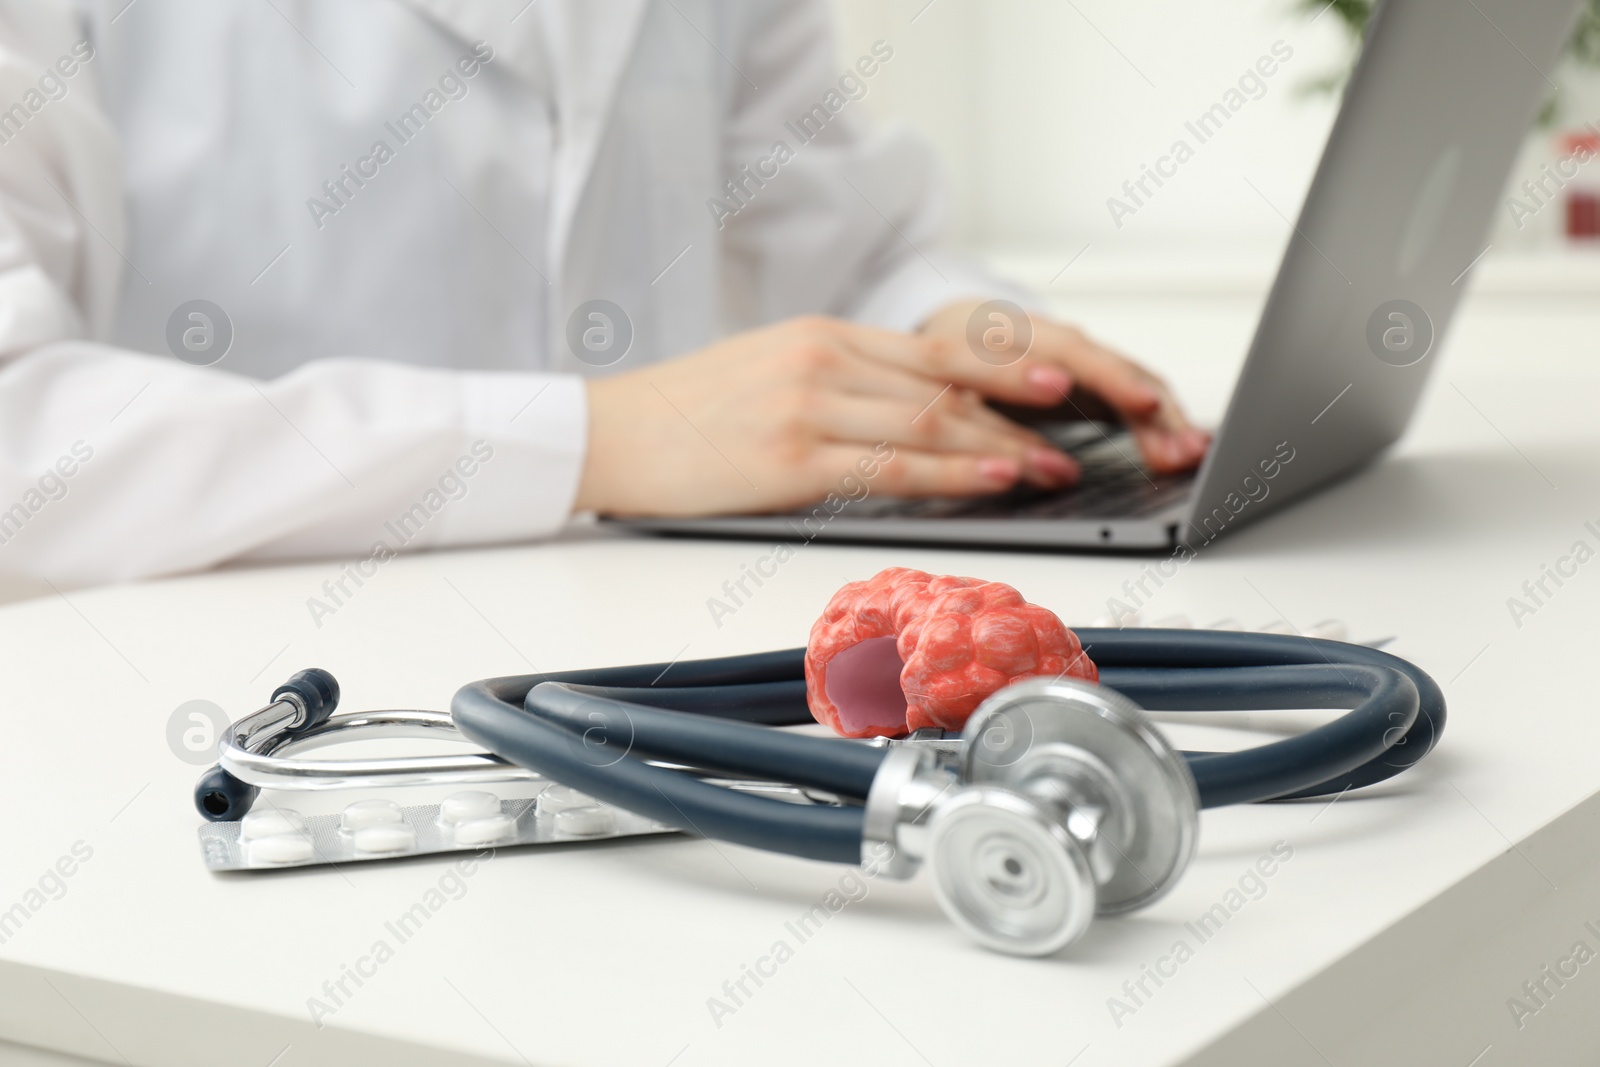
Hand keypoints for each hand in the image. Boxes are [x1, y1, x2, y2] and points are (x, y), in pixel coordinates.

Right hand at [574, 316, 1086, 515]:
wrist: (608, 435)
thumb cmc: (684, 414)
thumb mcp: (770, 373)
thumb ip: (840, 384)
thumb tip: (912, 415)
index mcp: (823, 336)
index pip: (935, 352)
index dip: (1004, 369)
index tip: (1057, 385)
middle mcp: (823, 360)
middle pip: (945, 384)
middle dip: (1019, 411)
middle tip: (1073, 433)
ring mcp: (808, 405)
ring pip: (929, 423)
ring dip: (1000, 447)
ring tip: (1049, 467)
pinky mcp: (790, 458)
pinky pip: (891, 467)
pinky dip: (952, 474)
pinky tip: (993, 478)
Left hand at [918, 300, 1210, 473]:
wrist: (952, 331)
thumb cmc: (945, 365)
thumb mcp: (945, 387)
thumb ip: (971, 415)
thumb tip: (1000, 453)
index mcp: (1010, 334)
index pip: (1068, 353)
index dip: (1106, 378)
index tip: (1140, 404)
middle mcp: (1051, 337)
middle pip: (1112, 366)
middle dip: (1151, 408)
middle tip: (1181, 449)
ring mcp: (1077, 353)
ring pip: (1128, 377)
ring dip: (1165, 418)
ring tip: (1194, 454)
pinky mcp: (1093, 372)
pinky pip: (1132, 391)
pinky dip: (1159, 421)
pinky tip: (1186, 448)